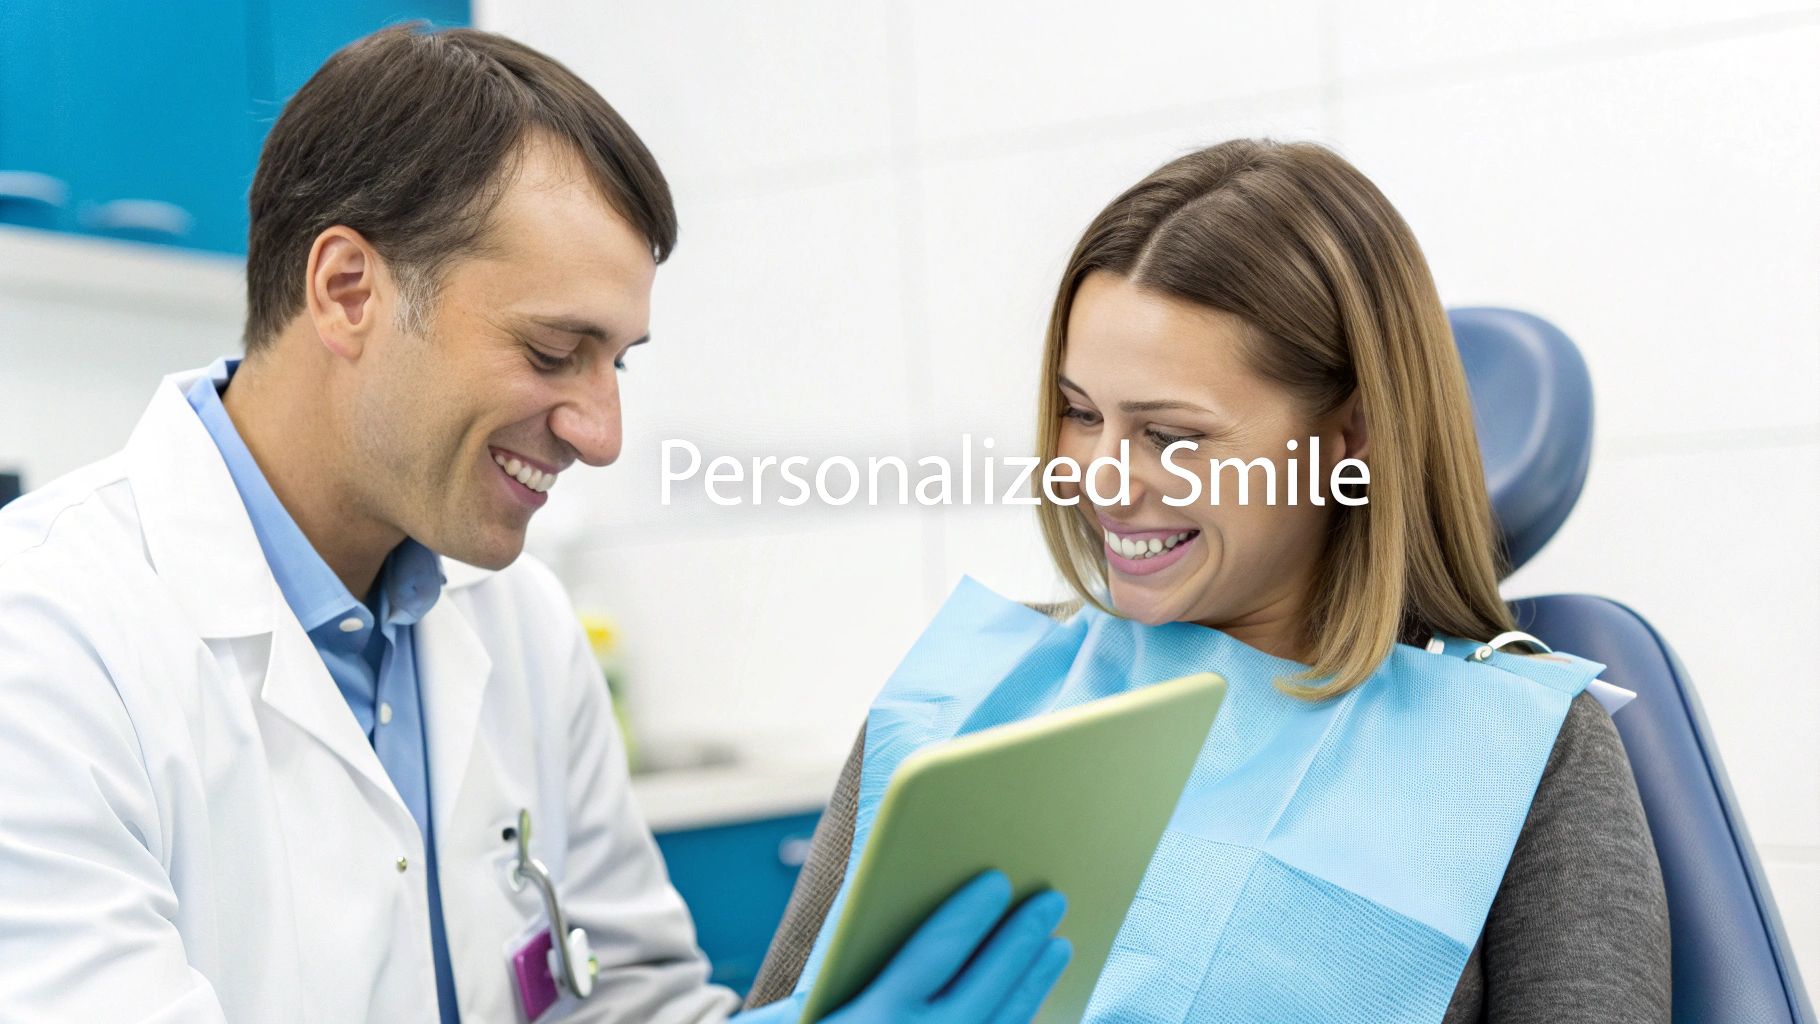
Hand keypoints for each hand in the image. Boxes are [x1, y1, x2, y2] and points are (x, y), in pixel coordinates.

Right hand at [738, 871, 1071, 1023]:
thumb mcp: (810, 1012)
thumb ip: (844, 971)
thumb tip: (900, 917)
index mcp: (875, 1018)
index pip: (936, 950)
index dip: (972, 911)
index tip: (998, 879)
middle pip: (989, 987)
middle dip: (1023, 939)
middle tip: (1051, 899)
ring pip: (1007, 1023)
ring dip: (1035, 982)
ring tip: (1057, 945)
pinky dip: (1018, 1022)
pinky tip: (1030, 1000)